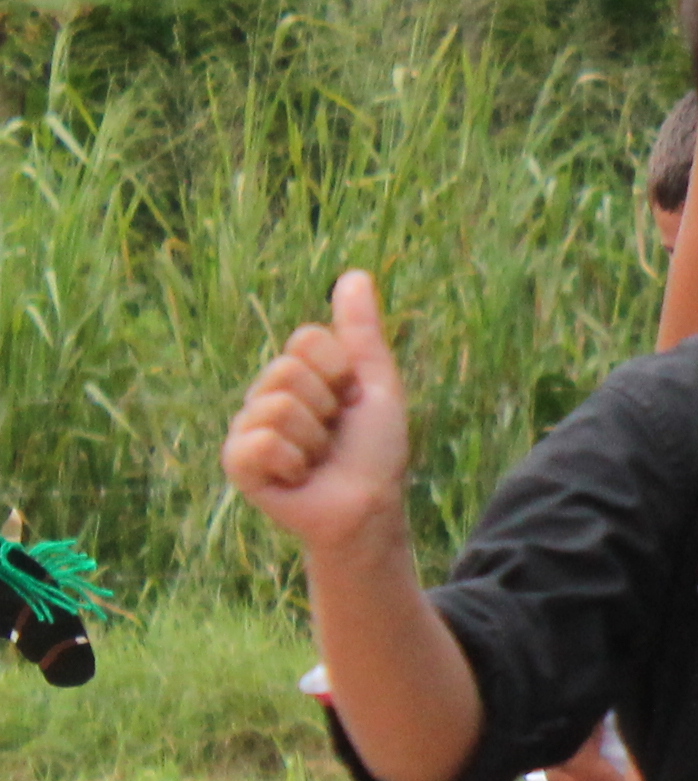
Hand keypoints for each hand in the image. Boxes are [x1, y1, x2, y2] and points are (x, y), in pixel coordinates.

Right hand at [223, 271, 414, 558]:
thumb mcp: (376, 385)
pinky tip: (297, 476)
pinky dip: (290, 461)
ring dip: (313, 438)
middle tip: (334, 434)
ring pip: (276, 406)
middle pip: (287, 370)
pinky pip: (258, 442)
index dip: (339, 369)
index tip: (351, 399)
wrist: (369, 506)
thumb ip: (362, 332)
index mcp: (298, 374)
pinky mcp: (238, 463)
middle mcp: (267, 396)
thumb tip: (355, 274)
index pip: (307, 338)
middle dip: (326, 406)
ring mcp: (248, 428)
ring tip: (318, 458)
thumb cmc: (376, 451)